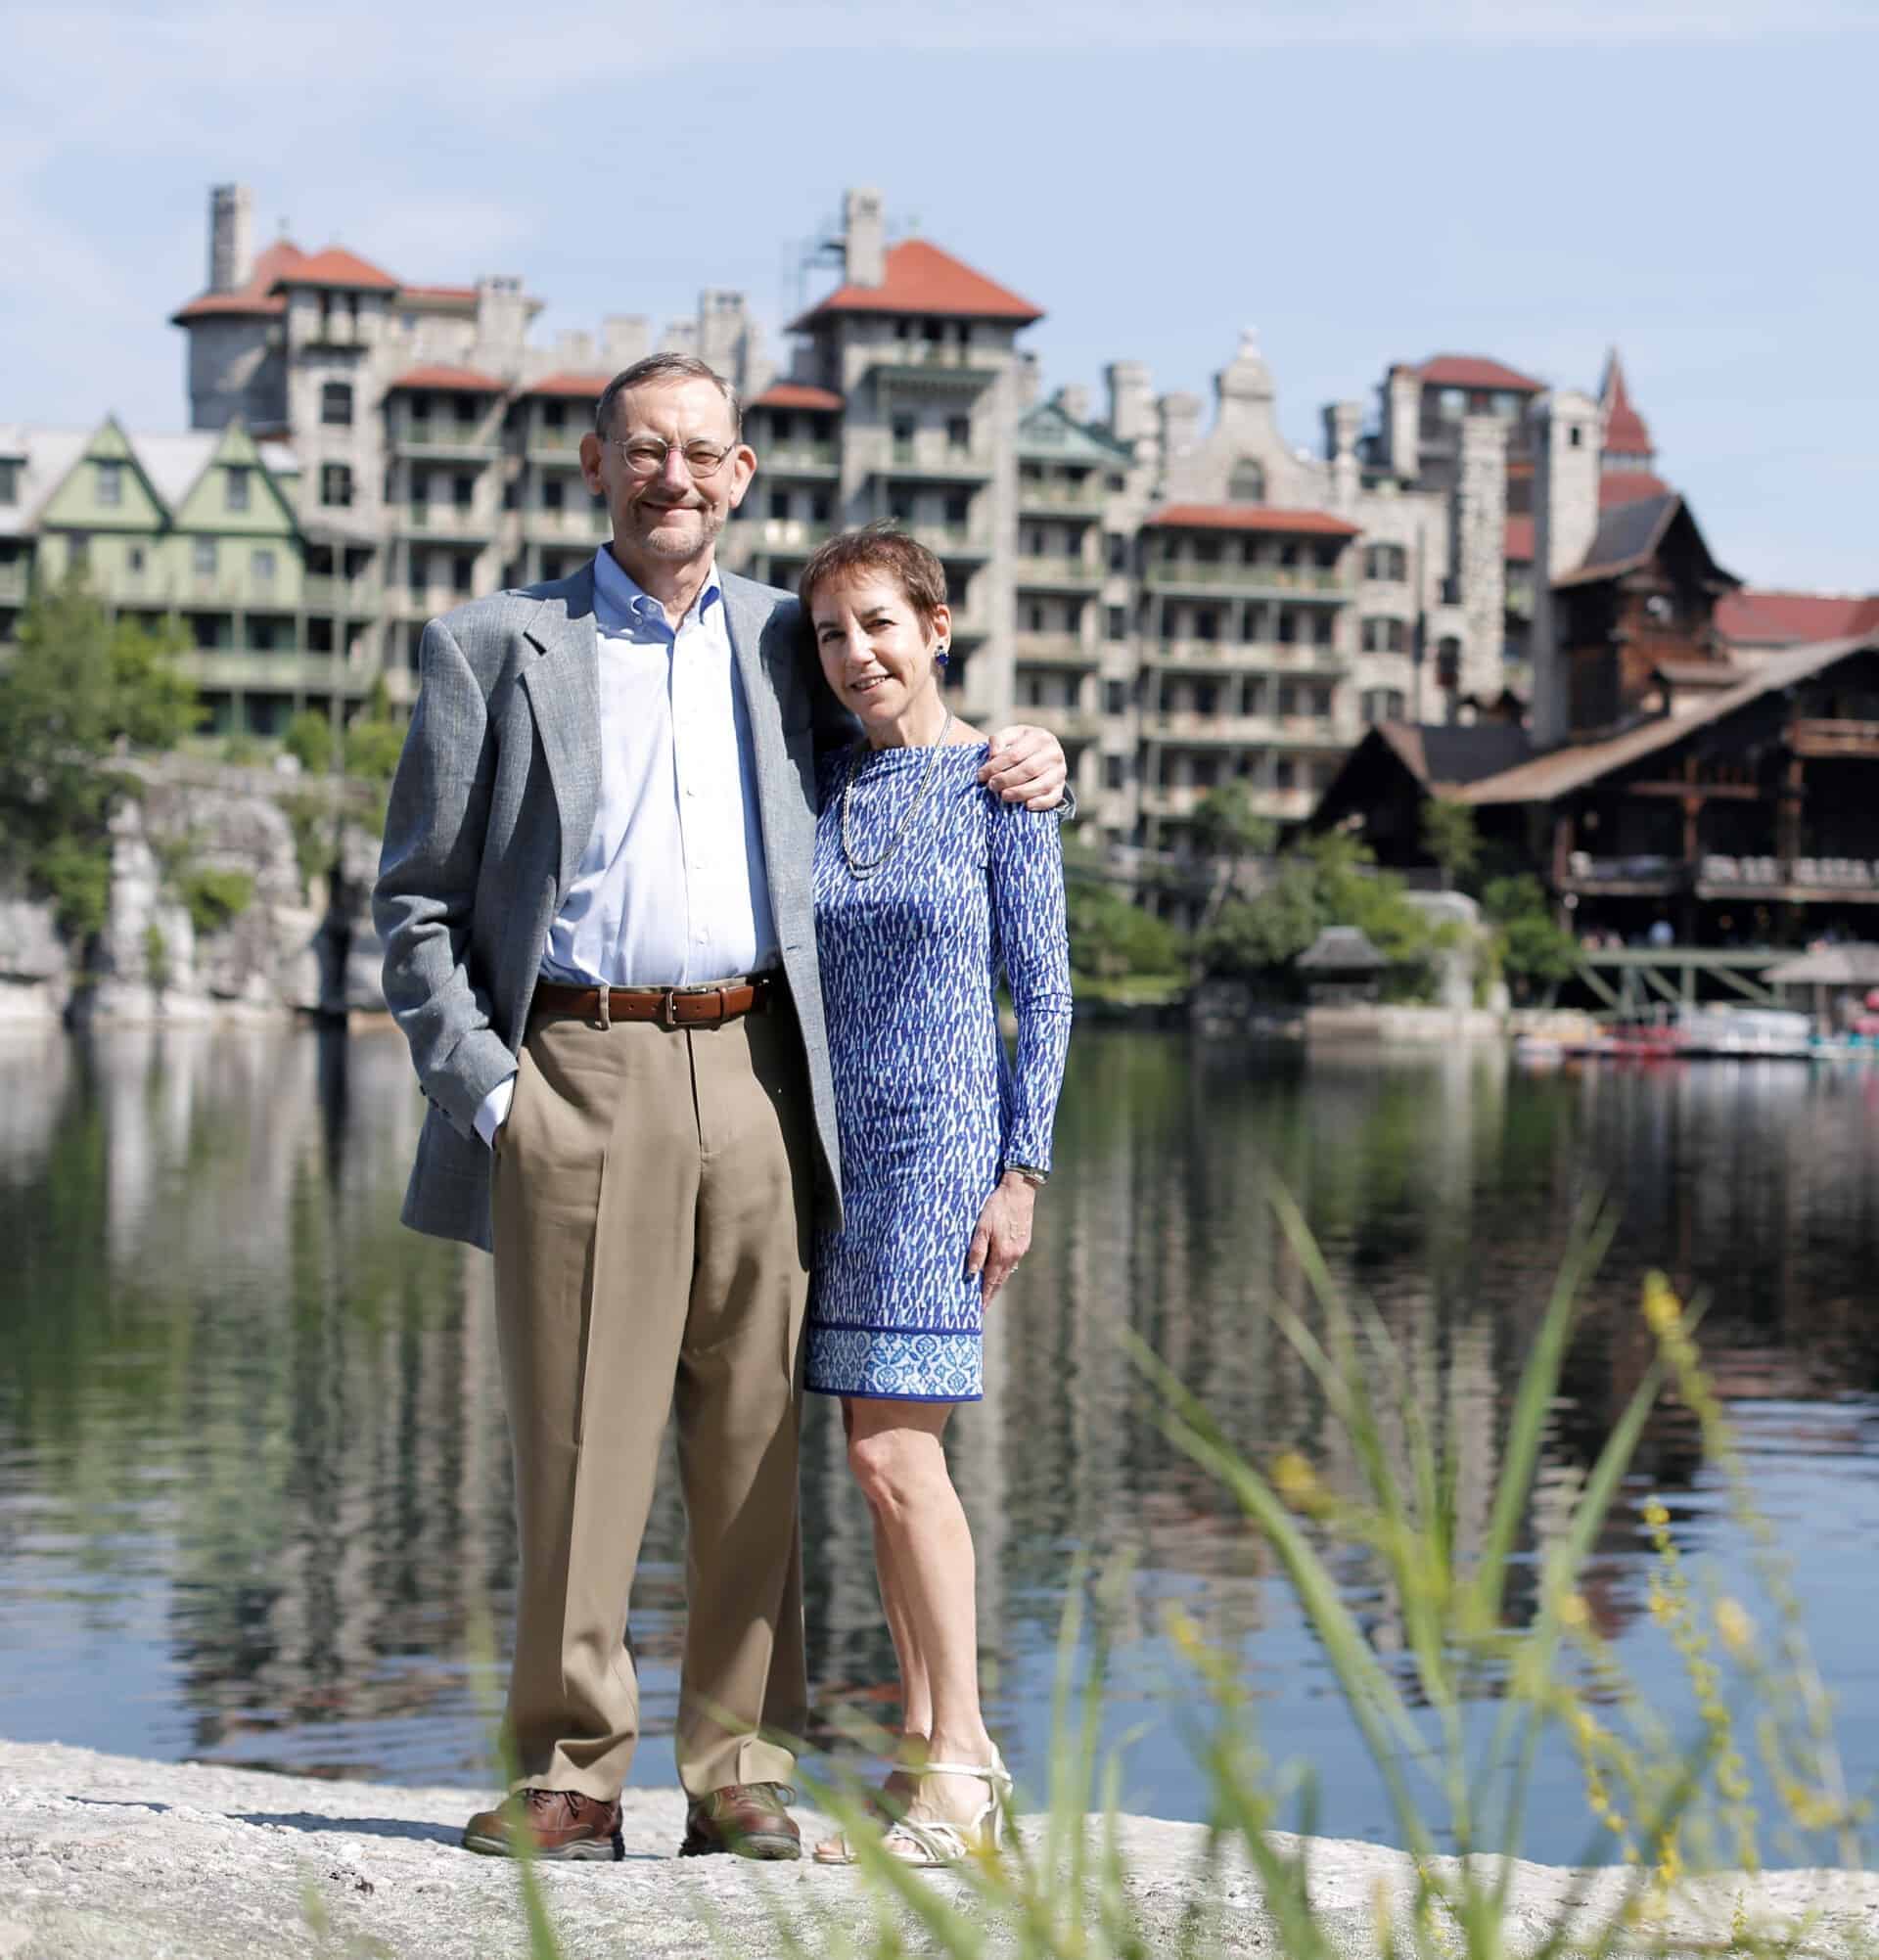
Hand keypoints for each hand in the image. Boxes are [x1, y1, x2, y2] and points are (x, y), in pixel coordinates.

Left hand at [966, 1172, 1036, 1302]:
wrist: (1020, 1191)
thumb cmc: (997, 1206)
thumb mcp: (982, 1227)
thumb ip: (977, 1251)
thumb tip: (970, 1273)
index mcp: (1002, 1254)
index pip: (990, 1283)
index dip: (984, 1297)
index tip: (978, 1311)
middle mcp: (1013, 1256)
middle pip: (999, 1281)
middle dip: (990, 1294)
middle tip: (982, 1307)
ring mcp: (1020, 1249)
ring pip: (1006, 1271)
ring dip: (997, 1282)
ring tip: (988, 1291)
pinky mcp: (1024, 1242)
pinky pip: (1012, 1261)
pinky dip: (1003, 1269)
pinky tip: (998, 1269)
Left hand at [980, 725, 1066, 810]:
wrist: (1041, 753)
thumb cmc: (1021, 745)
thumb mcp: (1010, 736)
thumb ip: (999, 740)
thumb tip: (993, 756)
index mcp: (1040, 737)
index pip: (1015, 754)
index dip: (996, 766)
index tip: (982, 775)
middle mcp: (1054, 753)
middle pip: (1028, 769)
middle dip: (1006, 780)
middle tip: (991, 786)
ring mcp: (1060, 771)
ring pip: (1041, 785)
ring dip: (1020, 793)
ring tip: (1004, 796)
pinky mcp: (1061, 787)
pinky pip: (1053, 798)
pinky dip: (1040, 803)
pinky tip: (1027, 805)